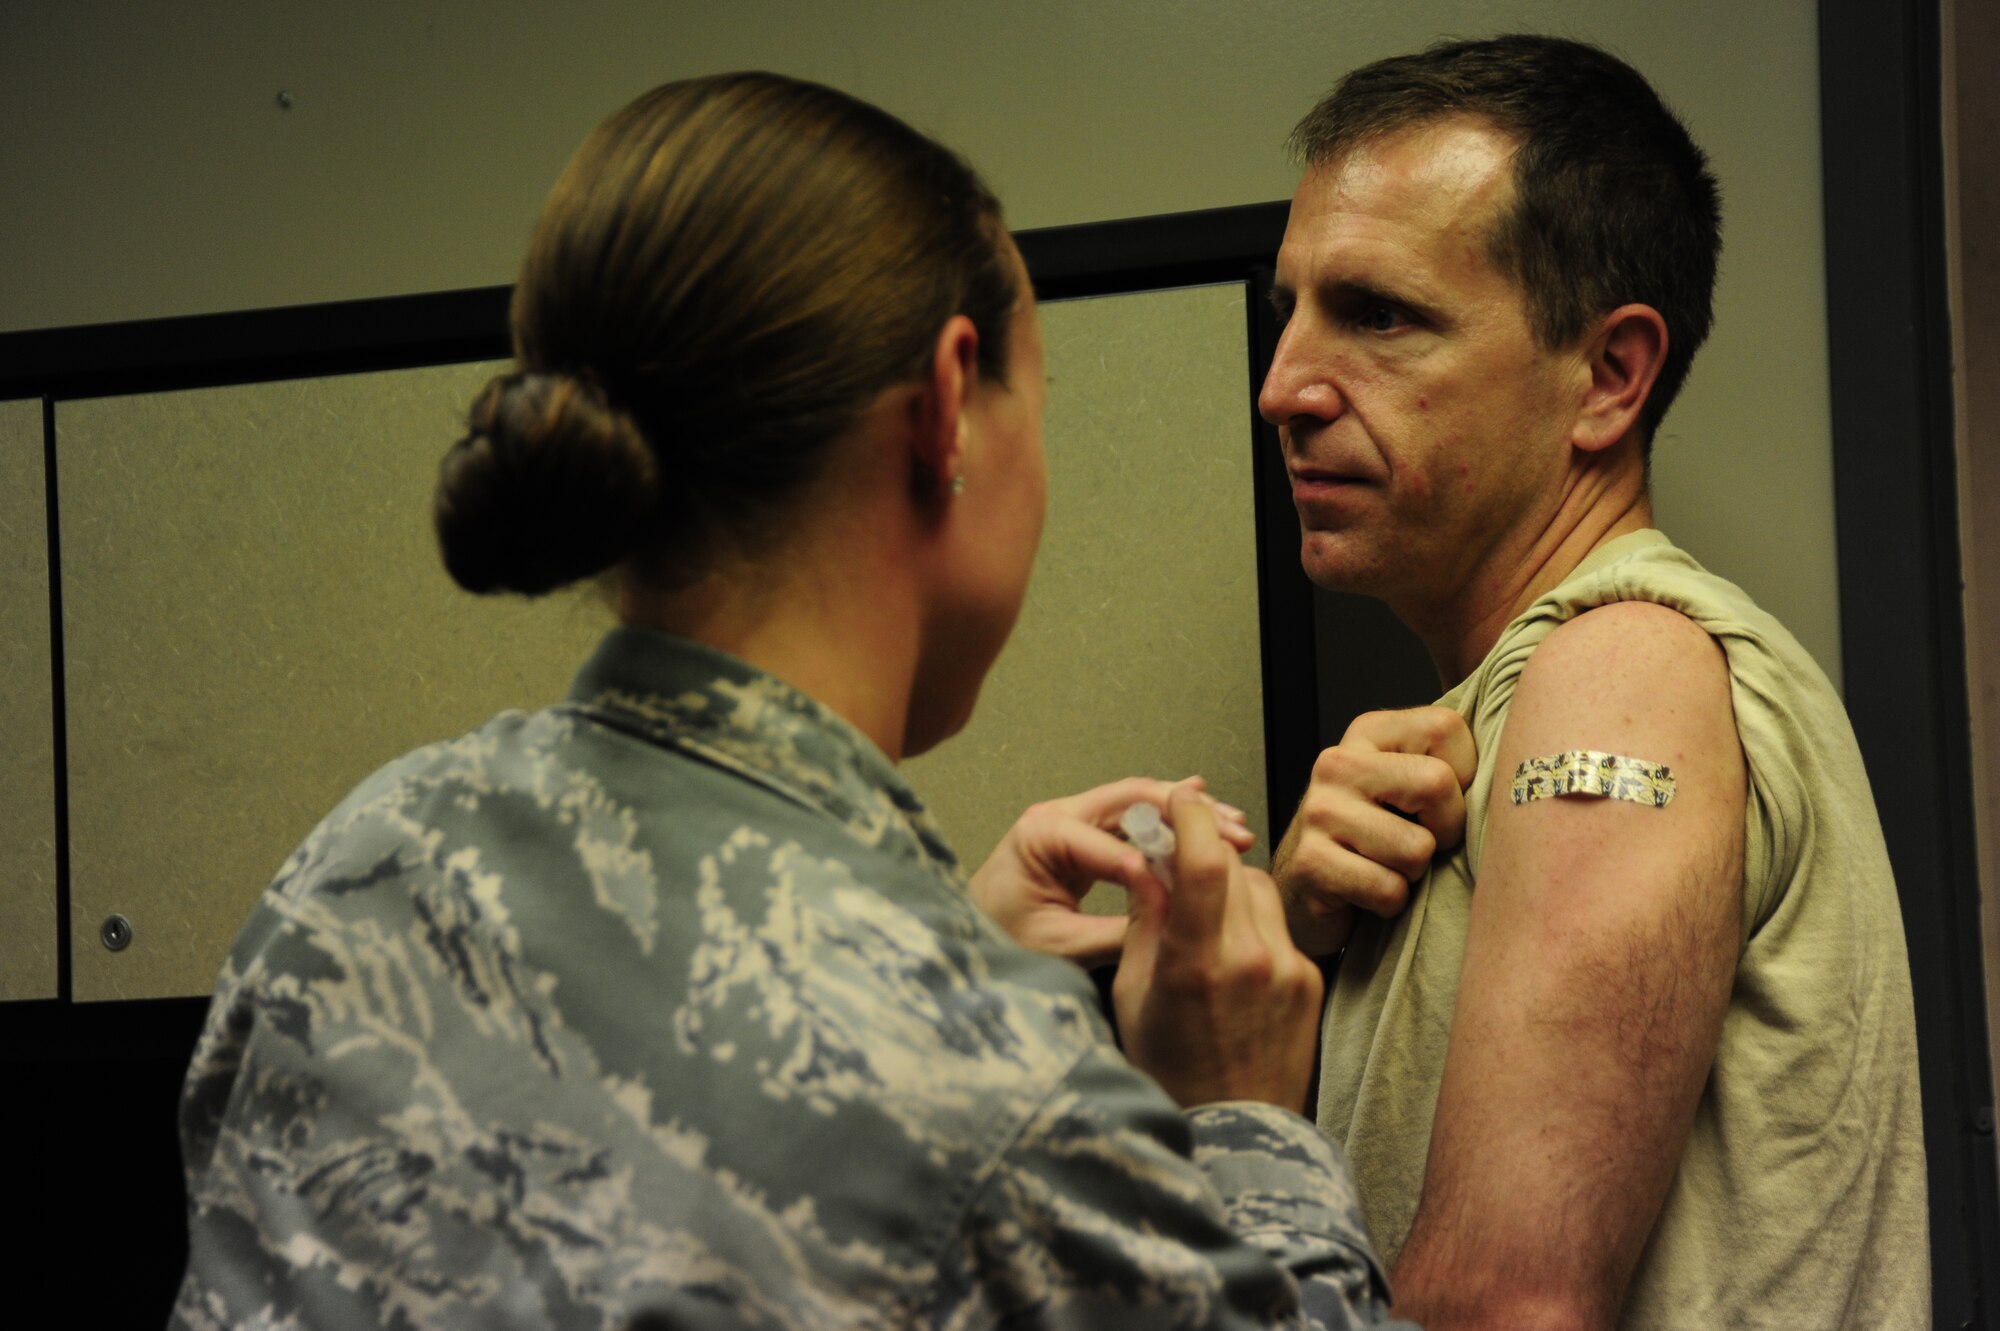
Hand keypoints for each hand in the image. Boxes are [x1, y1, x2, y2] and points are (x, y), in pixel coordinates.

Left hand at [969, 776, 1252, 968]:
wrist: (964, 941)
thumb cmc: (999, 941)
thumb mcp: (1058, 947)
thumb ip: (1115, 933)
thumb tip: (1171, 922)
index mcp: (1041, 833)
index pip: (1113, 837)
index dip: (1158, 857)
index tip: (1195, 881)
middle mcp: (1056, 816)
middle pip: (1133, 798)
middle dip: (1186, 813)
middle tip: (1234, 831)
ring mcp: (1070, 821)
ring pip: (1138, 803)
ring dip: (1185, 814)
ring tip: (1233, 827)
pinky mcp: (1083, 836)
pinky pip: (1132, 822)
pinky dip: (1168, 825)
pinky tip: (1206, 826)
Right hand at [1113, 788, 1322, 1111]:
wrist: (1238, 1134)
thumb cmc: (1173, 1073)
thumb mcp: (1133, 995)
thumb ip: (1144, 922)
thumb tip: (1147, 863)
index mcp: (1198, 964)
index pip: (1204, 861)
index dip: (1190, 817)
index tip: (1176, 801)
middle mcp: (1252, 960)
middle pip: (1231, 866)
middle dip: (1200, 856)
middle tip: (1175, 866)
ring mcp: (1289, 970)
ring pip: (1259, 888)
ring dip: (1230, 888)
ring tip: (1204, 925)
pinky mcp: (1311, 980)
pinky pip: (1280, 924)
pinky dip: (1253, 923)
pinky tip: (1232, 959)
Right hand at [1273, 707, 1476, 955]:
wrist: (1308, 893)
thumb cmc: (1379, 840)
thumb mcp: (1411, 785)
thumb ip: (1454, 764)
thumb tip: (1526, 762)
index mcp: (1369, 732)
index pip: (1448, 728)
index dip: (1462, 778)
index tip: (1436, 803)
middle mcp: (1337, 762)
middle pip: (1435, 784)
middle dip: (1443, 830)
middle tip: (1419, 842)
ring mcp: (1319, 811)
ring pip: (1416, 849)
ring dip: (1413, 874)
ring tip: (1387, 866)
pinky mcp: (1310, 862)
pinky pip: (1388, 890)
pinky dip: (1389, 903)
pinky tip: (1367, 890)